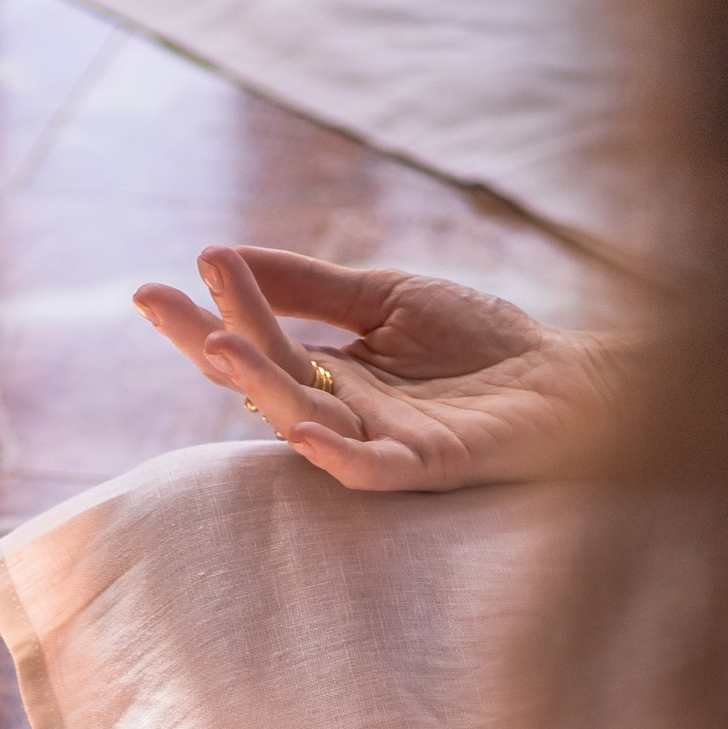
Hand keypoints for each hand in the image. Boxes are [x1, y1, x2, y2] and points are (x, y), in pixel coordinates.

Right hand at [134, 245, 623, 491]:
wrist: (572, 377)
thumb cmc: (483, 341)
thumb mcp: (385, 295)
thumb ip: (311, 284)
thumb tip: (225, 258)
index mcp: (331, 373)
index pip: (256, 343)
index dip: (209, 314)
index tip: (156, 285)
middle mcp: (344, 413)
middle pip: (263, 381)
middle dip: (209, 342)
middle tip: (155, 304)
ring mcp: (383, 443)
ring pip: (304, 418)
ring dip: (259, 385)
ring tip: (218, 346)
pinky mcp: (429, 466)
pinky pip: (370, 470)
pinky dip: (334, 453)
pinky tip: (299, 426)